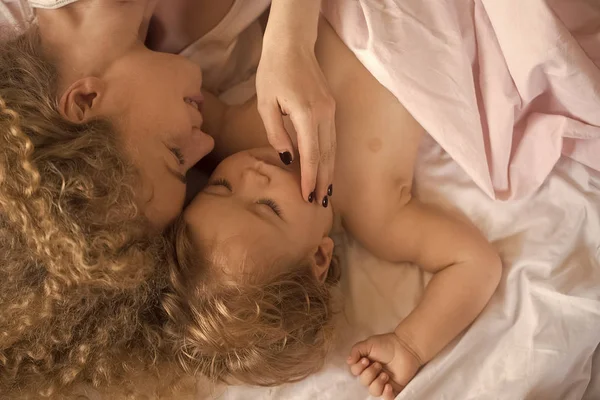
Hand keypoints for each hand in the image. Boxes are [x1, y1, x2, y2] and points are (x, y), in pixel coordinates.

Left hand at [256, 42, 335, 202]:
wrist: (292, 44)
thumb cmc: (273, 71)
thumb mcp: (265, 103)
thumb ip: (276, 133)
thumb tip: (287, 159)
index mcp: (307, 114)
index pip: (311, 154)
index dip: (309, 178)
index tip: (307, 197)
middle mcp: (324, 114)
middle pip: (326, 155)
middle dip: (323, 181)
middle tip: (319, 204)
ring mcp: (331, 110)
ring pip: (332, 148)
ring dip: (329, 172)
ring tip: (324, 193)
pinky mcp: (331, 108)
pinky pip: (332, 138)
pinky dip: (329, 157)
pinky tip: (325, 169)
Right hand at [347, 332, 422, 398]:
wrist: (406, 347)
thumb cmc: (387, 344)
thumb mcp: (368, 343)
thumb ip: (356, 350)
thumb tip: (348, 361)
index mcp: (365, 364)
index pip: (355, 372)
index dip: (358, 368)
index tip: (366, 360)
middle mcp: (372, 374)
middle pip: (363, 382)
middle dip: (369, 374)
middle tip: (379, 365)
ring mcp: (383, 382)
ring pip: (373, 391)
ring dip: (377, 383)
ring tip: (385, 375)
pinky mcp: (394, 388)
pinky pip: (387, 398)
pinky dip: (386, 394)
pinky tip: (388, 386)